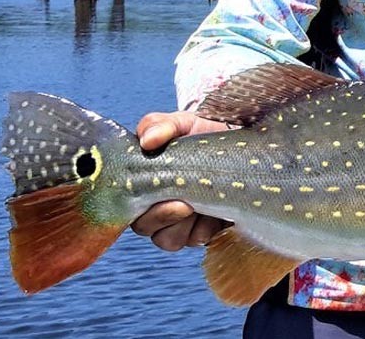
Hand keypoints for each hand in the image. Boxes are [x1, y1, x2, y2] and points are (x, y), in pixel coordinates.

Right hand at [129, 110, 233, 251]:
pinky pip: (194, 241)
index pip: (125, 204)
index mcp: (143, 183)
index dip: (138, 205)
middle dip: (163, 217)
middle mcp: (155, 205)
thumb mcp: (181, 123)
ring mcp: (178, 222)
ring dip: (183, 226)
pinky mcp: (201, 231)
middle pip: (144, 227)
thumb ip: (158, 125)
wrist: (239, 143)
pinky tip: (217, 215)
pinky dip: (203, 230)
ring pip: (167, 240)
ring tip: (203, 207)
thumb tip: (147, 141)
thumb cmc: (202, 135)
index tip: (161, 193)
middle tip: (186, 205)